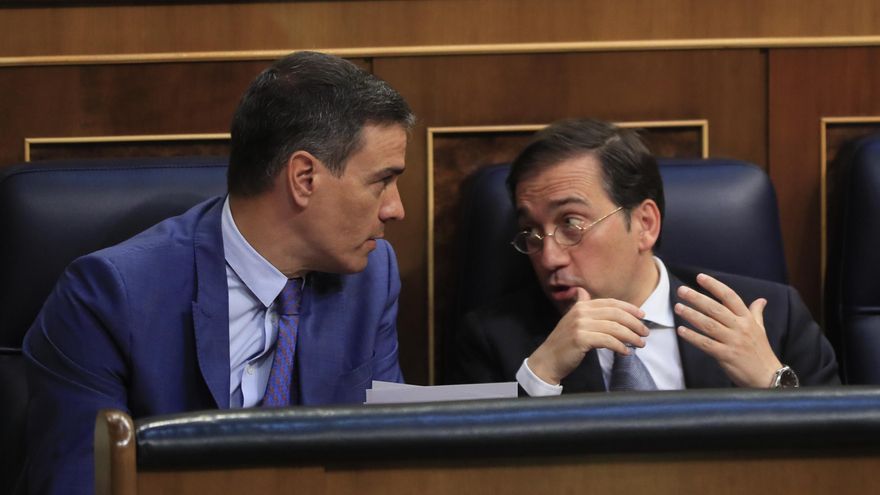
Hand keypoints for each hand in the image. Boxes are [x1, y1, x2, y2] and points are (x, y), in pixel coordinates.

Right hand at [528, 288, 648, 384]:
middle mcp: (581, 312)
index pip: (610, 303)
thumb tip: (583, 292)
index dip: (629, 308)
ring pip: (614, 328)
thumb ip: (580, 306)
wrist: (547, 359)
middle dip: (634, 323)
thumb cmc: (564, 342)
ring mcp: (580, 325)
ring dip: (631, 336)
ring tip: (640, 344)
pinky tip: (626, 352)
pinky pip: (607, 341)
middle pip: (615, 314)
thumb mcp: (571, 320)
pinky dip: (620, 346)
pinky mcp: (581, 339)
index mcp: (581, 306)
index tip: (642, 316)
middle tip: (645, 332)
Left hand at [675, 273, 781, 386]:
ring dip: (691, 315)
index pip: (730, 297)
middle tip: (681, 290)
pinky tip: (681, 330)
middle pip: (716, 309)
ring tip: (678, 307)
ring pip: (709, 325)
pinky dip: (693, 336)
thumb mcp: (761, 329)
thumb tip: (761, 300)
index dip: (715, 286)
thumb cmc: (761, 352)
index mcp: (747, 319)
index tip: (700, 277)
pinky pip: (706, 344)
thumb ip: (756, 313)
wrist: (768, 377)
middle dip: (697, 298)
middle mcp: (740, 328)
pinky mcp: (726, 355)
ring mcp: (733, 342)